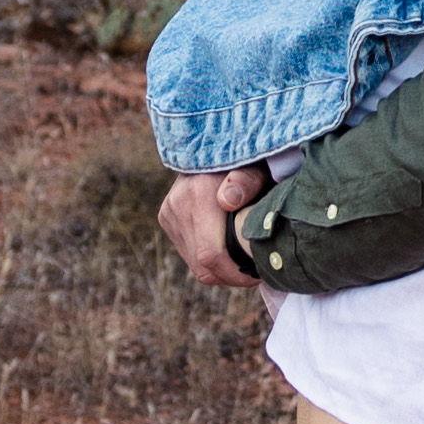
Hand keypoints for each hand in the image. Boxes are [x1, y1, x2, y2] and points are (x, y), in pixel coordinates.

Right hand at [160, 162, 272, 288]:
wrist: (215, 146)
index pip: (212, 254)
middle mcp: (178, 204)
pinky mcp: (166, 217)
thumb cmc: (246, 161)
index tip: (257, 274)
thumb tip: (227, 200)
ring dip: (220, 271)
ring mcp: (169, 212)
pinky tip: (227, 253)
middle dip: (230, 276)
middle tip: (254, 272)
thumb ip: (245, 182)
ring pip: (194, 263)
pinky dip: (208, 261)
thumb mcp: (255, 168)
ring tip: (243, 263)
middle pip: (202, 265)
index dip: (235, 274)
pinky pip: (188, 254)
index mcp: (199, 194)